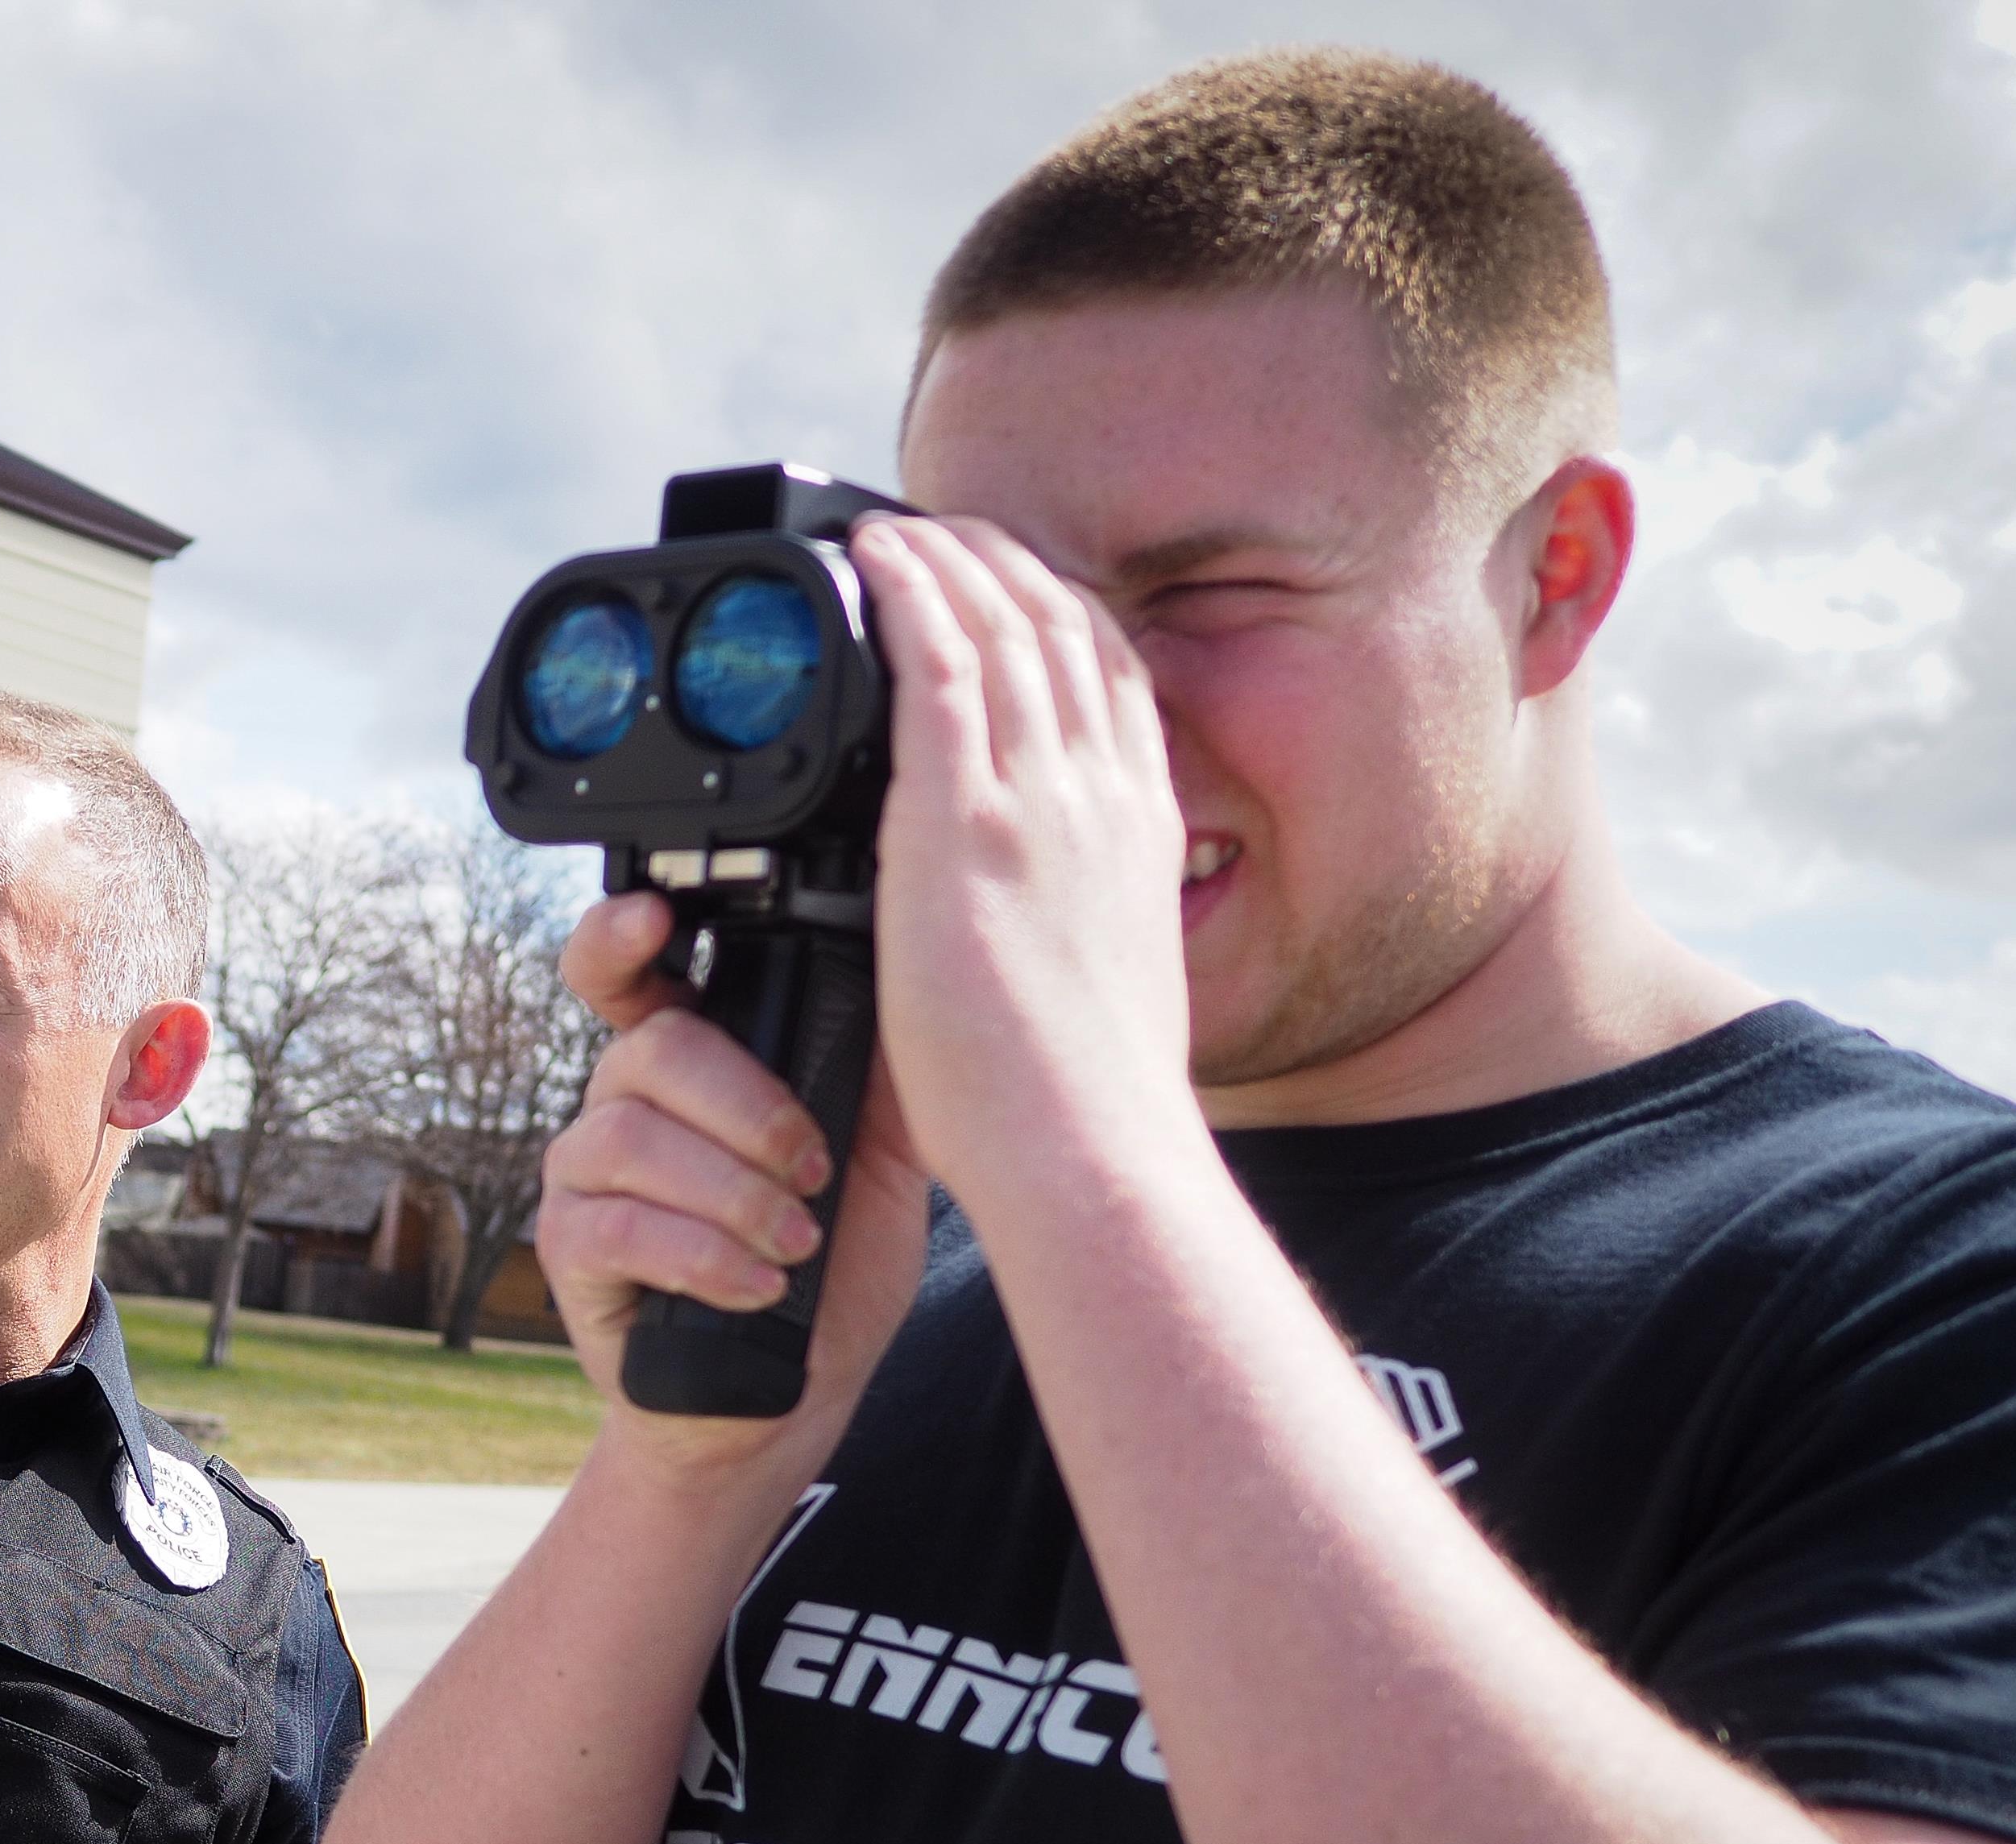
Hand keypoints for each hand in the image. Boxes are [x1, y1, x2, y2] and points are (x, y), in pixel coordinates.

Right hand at [533, 891, 930, 1462]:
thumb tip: (928, 978)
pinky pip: (620, 1225)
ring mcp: (585, 1173)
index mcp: (694, 1065)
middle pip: (654, 1050)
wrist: (786, 1396)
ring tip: (794, 1243)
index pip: (633, 976)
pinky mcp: (570, 1247)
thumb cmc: (831, 1272)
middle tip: (811, 1168)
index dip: (622, 936)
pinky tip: (755, 1284)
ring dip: (733, 1192)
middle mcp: (624, 1103)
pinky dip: (702, 1255)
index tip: (654, 917)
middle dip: (748, 1107)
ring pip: (633, 1136)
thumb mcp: (884, 1159)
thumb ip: (882, 1073)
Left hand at [843, 514, 1194, 1201]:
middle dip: (1004, 563)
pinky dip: (909, 592)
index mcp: (1142, 831)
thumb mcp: (1105, 975)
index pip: (1113, 679)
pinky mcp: (966, 818)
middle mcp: (1103, 794)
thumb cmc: (1080, 1101)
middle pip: (1063, 629)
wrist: (1086, 1148)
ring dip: (950, 558)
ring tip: (899, 524)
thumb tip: (1043, 913)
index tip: (1021, 578)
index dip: (1065, 609)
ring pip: (1001, 626)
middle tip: (947, 527)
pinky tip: (873, 555)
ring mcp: (1040, 798)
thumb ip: (1075, 915)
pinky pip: (939, 664)